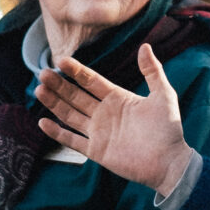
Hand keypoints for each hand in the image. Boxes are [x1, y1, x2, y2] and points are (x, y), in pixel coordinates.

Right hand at [35, 44, 193, 196]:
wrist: (169, 162)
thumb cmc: (169, 129)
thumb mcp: (163, 95)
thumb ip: (152, 71)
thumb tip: (145, 46)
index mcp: (117, 98)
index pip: (91, 81)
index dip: (76, 71)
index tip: (60, 60)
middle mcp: (104, 113)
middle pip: (75, 96)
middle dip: (59, 85)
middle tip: (43, 73)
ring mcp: (98, 132)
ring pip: (70, 115)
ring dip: (54, 103)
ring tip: (39, 90)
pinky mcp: (96, 151)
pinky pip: (72, 140)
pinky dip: (57, 133)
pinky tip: (42, 122)